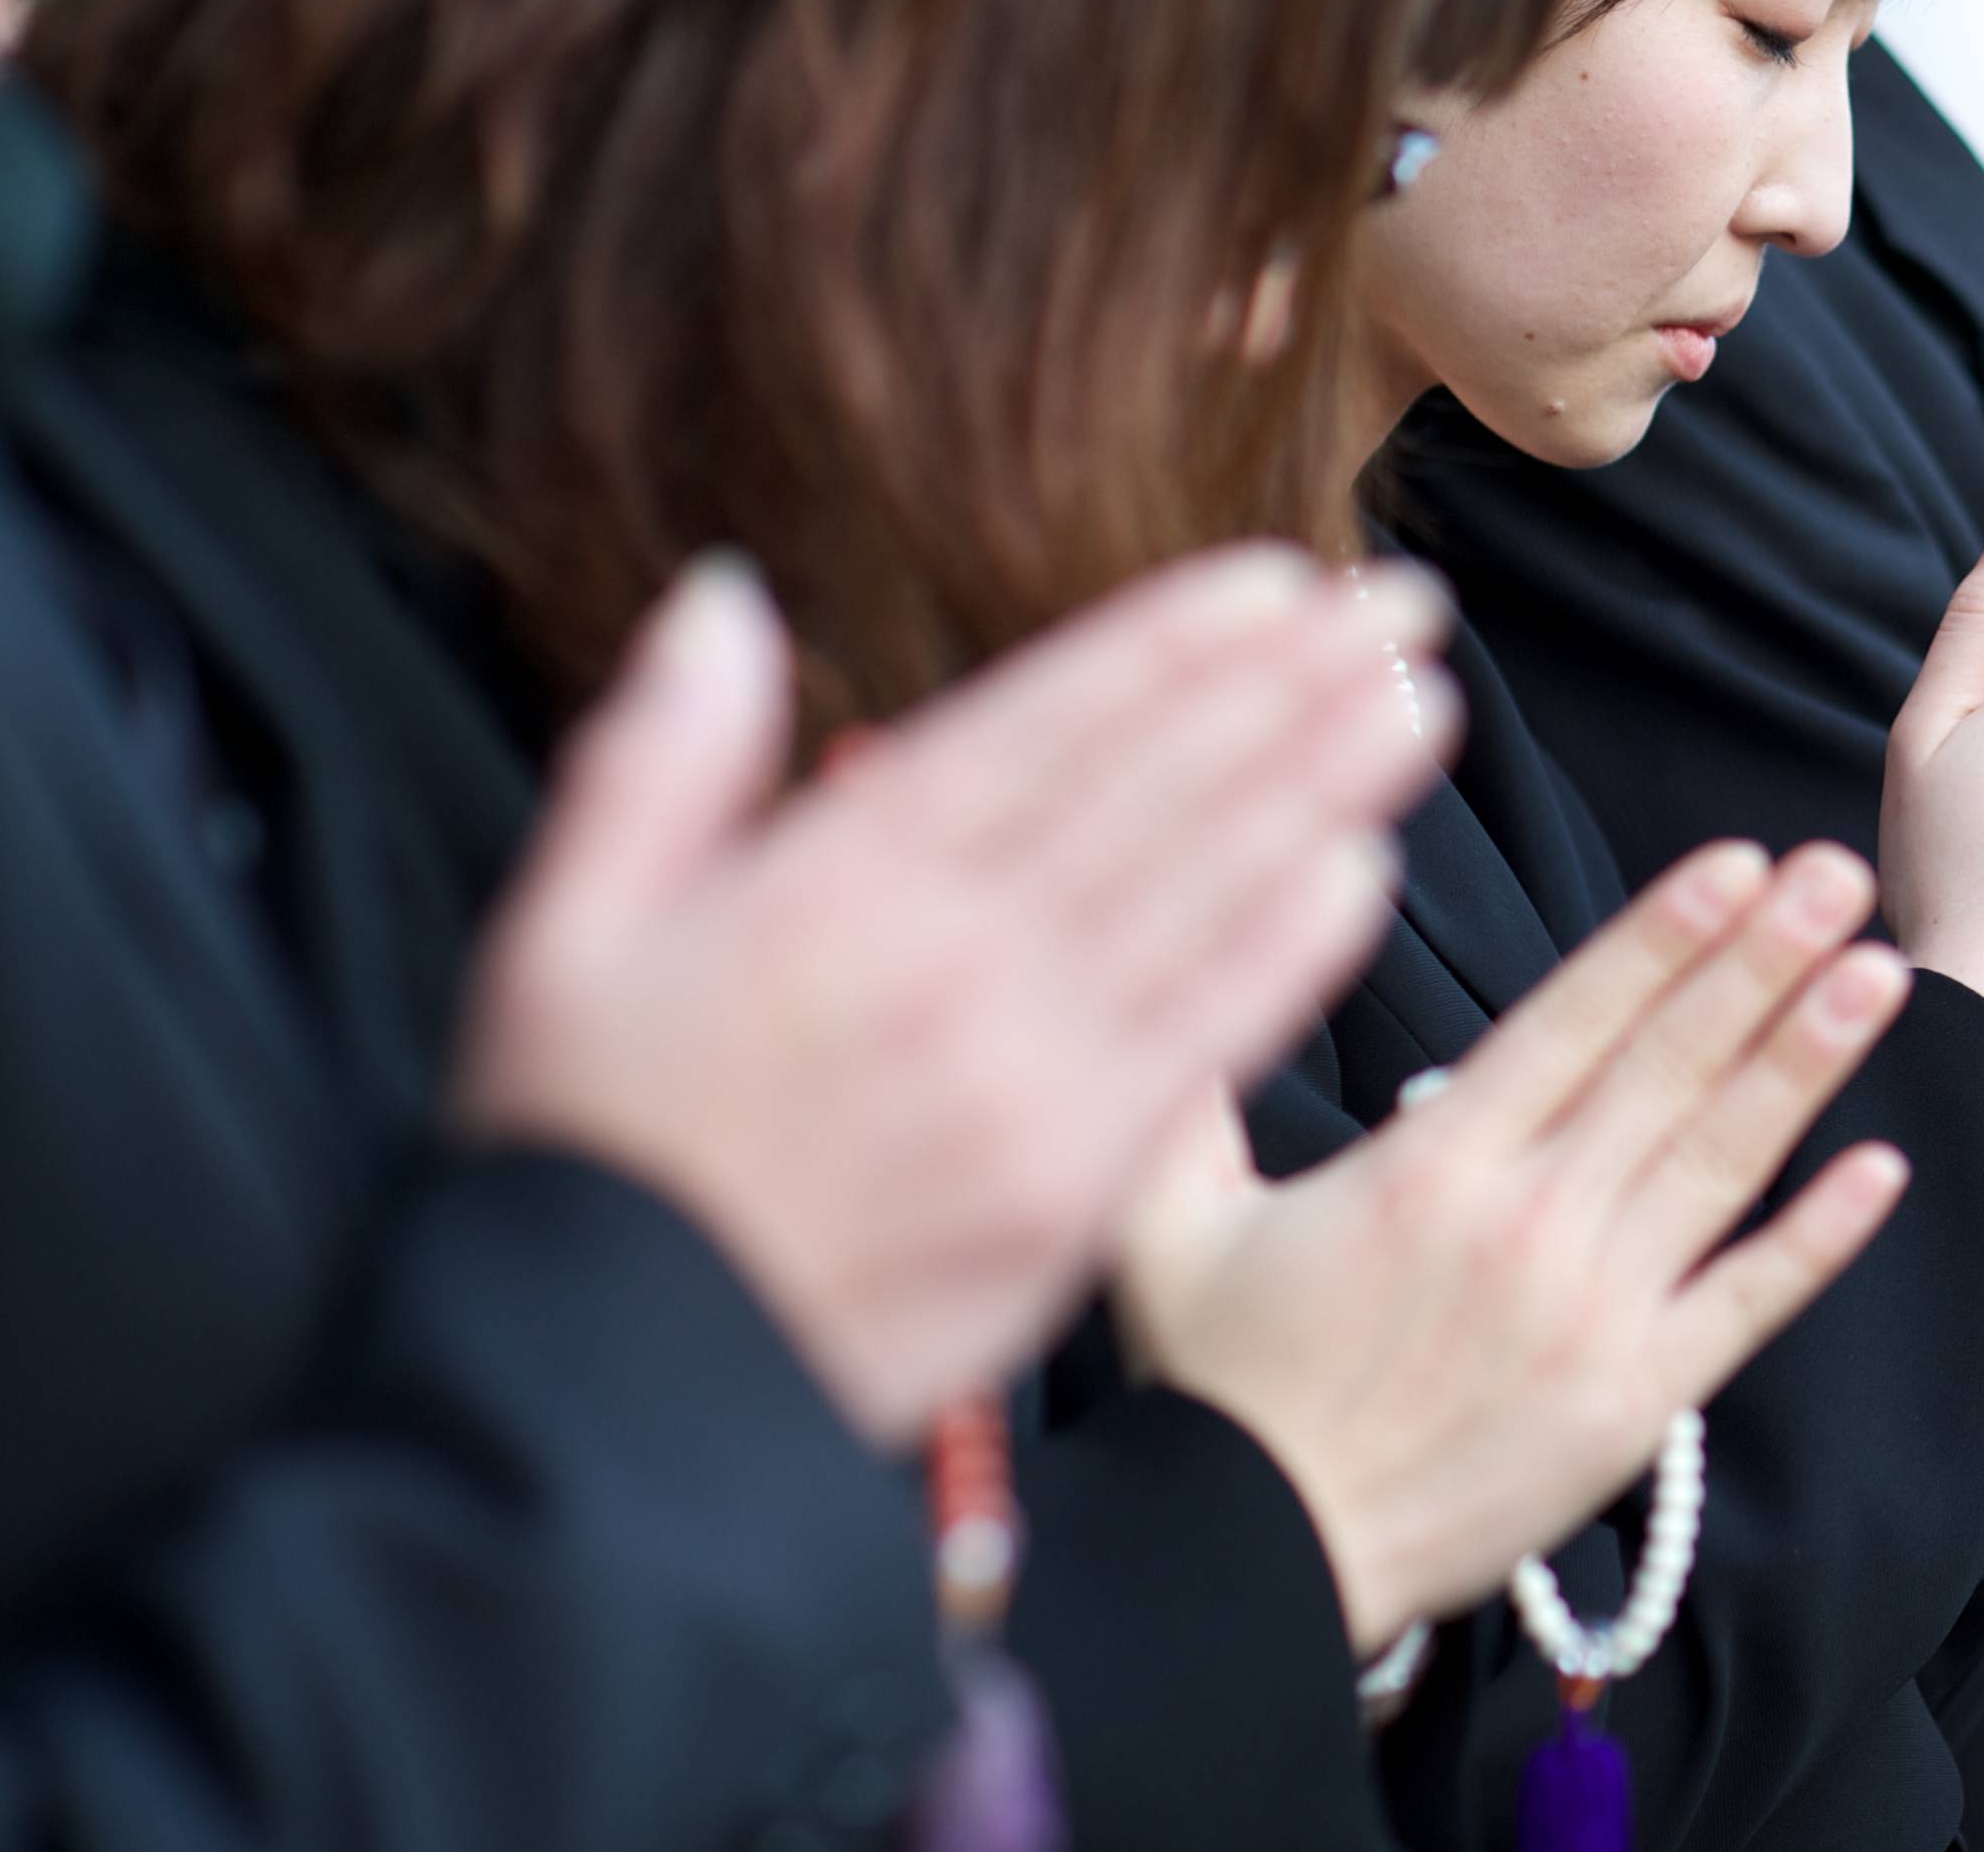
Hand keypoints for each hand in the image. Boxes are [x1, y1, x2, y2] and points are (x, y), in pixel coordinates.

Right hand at [453, 547, 1440, 1443]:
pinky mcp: (1069, 1185)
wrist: (609, 1402)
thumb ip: (658, 761)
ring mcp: (1022, 1077)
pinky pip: (1204, 1045)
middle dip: (1290, 688)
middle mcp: (948, 965)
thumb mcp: (561, 938)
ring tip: (1422, 704)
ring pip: (1202, 898)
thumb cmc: (581, 1159)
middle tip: (1407, 607)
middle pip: (1154, 795)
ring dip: (1324, 793)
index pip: (1039, 730)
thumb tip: (728, 598)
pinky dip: (1291, 954)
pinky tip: (1367, 874)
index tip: (1276, 582)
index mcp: (832, 888)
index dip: (1168, 646)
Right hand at [1112, 841, 1915, 1653]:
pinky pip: (1745, 1302)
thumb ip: (1183, 1092)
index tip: (1739, 864)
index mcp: (1432, 1166)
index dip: (1662, 935)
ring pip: (1722, 1162)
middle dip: (1760, 960)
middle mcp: (1528, 1222)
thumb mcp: (1162, 1221)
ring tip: (1879, 974)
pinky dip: (1818, 1237)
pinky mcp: (1635, 1401)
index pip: (1573, 1020)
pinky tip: (1882, 1167)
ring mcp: (1594, 1312)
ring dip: (1806, 1063)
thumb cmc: (1217, 1392)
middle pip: (1669, 1066)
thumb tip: (1187, 965)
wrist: (1264, 1568)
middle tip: (1839, 874)